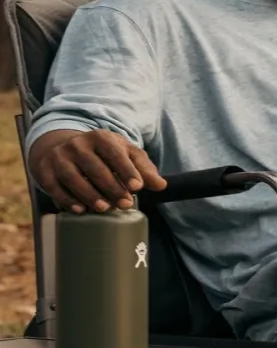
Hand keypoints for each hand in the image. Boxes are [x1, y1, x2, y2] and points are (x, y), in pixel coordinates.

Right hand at [29, 129, 165, 212]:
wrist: (63, 148)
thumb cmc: (103, 154)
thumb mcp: (125, 154)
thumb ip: (144, 168)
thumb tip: (161, 185)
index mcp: (100, 138)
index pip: (114, 152)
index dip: (126, 170)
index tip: (137, 187)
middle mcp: (77, 145)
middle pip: (94, 167)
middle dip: (111, 187)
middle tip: (126, 204)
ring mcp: (59, 157)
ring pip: (73, 177)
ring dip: (89, 194)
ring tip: (104, 208)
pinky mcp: (45, 170)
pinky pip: (53, 186)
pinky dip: (66, 199)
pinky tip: (80, 210)